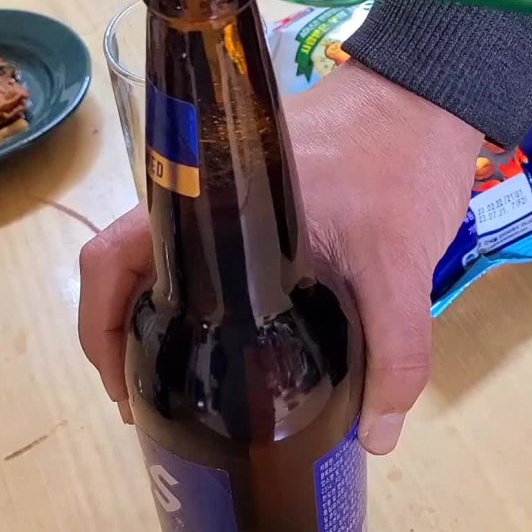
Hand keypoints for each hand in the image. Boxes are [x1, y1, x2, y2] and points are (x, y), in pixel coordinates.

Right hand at [79, 62, 481, 453]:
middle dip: (129, 342)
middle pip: (128, 270)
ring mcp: (225, 197)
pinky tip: (236, 347)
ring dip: (164, 322)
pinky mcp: (255, 203)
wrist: (431, 91)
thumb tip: (375, 440)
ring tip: (192, 389)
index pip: (112, 259)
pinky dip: (203, 302)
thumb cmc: (401, 164)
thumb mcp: (400, 268)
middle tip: (157, 406)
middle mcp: (200, 198)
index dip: (100, 331)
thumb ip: (396, 357)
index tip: (126, 393)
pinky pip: (207, 257)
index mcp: (206, 202)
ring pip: (168, 264)